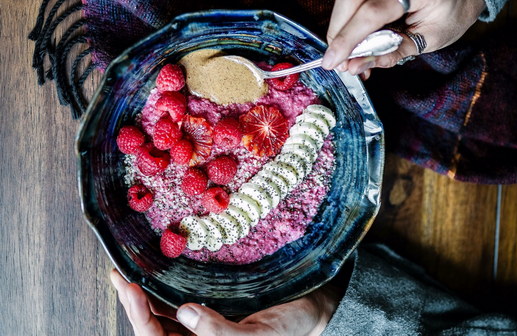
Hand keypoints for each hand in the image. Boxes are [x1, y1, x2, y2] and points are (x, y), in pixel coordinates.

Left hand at [110, 269, 338, 335]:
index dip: (140, 316)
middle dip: (134, 303)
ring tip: (125, 273)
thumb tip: (185, 313)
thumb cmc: (289, 331)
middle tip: (118, 274)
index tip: (129, 287)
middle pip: (155, 328)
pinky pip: (181, 300)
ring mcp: (202, 327)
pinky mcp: (211, 310)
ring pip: (164, 314)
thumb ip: (221, 333)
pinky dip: (165, 287)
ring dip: (144, 295)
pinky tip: (156, 274)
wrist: (310, 311)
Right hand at [322, 0, 485, 78]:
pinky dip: (350, 12)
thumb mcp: (429, 39)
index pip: (373, 12)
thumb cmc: (454, 11)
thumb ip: (391, 53)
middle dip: (337, 30)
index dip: (347, 39)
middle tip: (335, 58)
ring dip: (341, 22)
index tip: (333, 63)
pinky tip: (355, 31)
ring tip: (346, 49)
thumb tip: (355, 66)